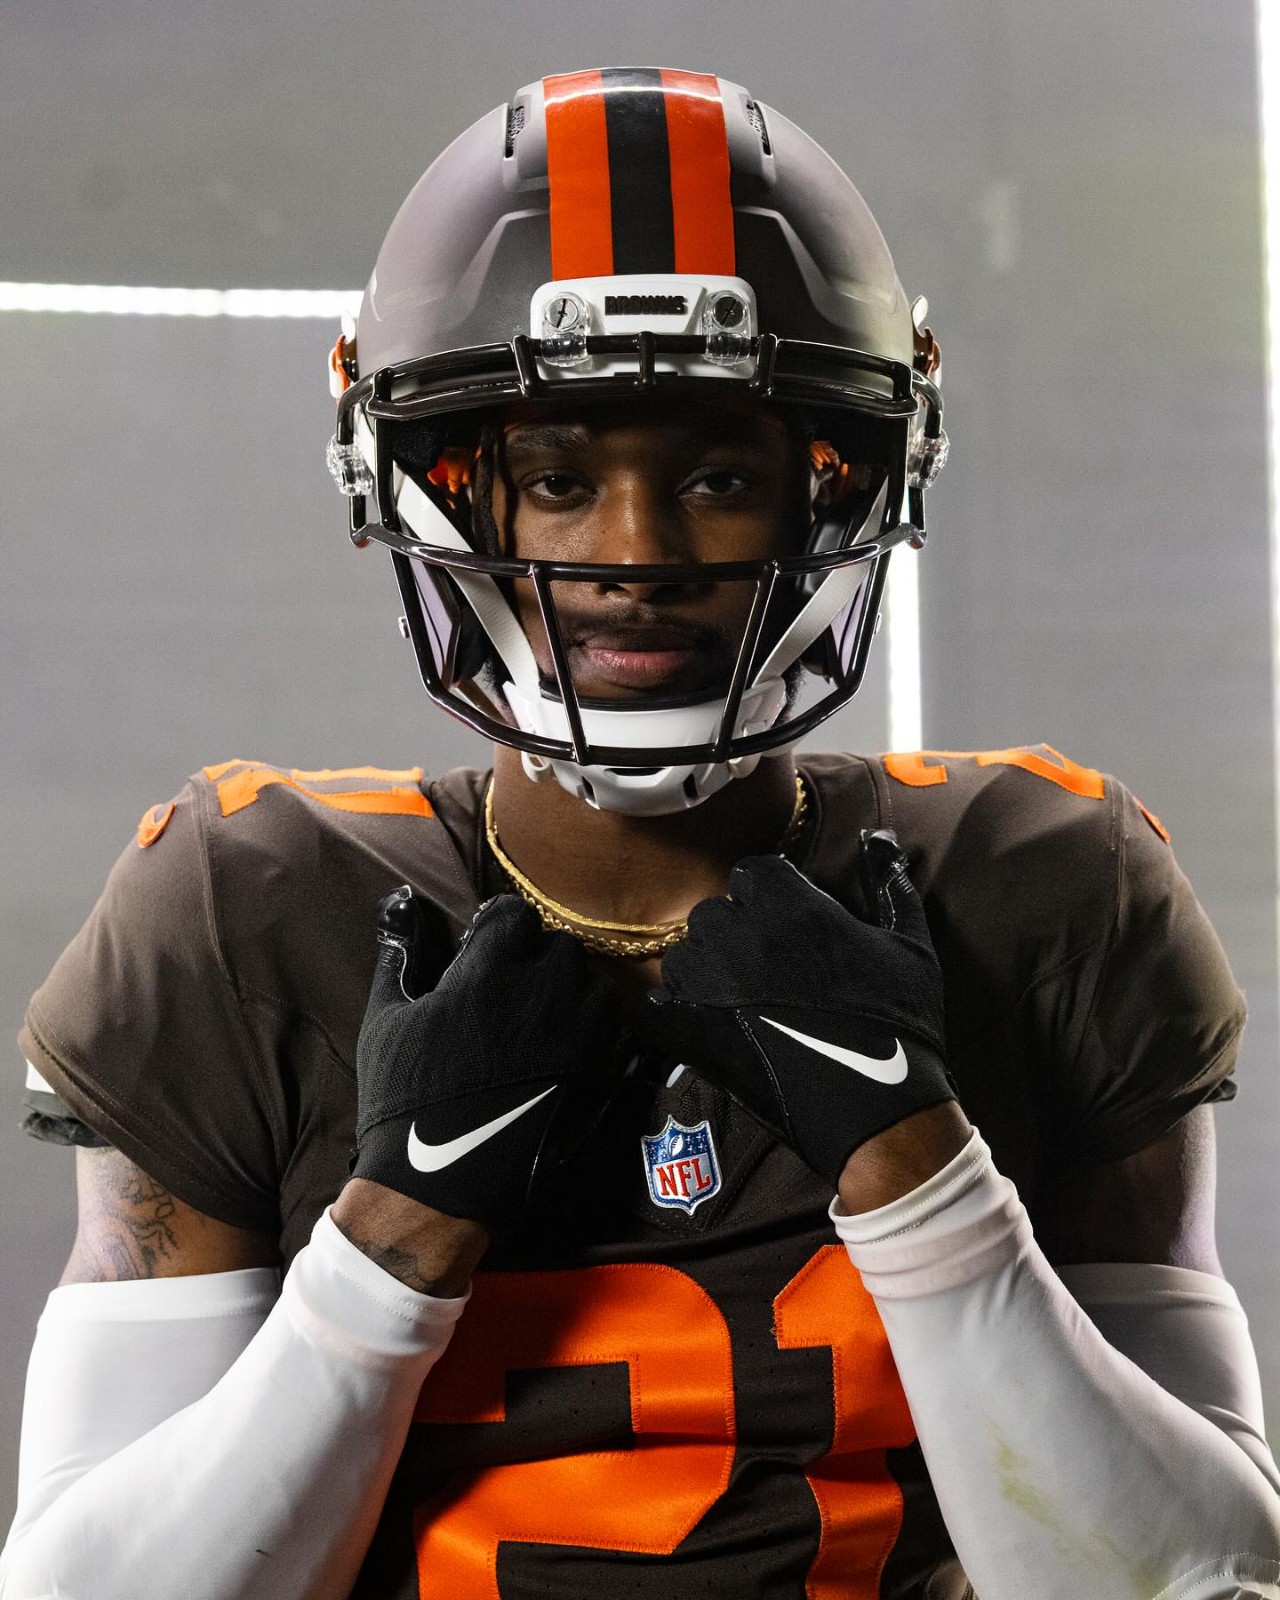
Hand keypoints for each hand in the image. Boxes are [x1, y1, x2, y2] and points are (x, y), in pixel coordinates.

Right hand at [353, 888, 629, 1229]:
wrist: (440, 1186)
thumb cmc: (404, 1099)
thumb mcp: (387, 1019)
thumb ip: (401, 950)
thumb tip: (402, 899)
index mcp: (490, 972)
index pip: (514, 913)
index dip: (495, 928)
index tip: (481, 950)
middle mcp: (545, 994)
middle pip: (557, 946)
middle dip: (534, 959)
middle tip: (506, 992)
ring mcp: (581, 1035)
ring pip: (592, 985)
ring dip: (569, 993)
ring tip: (538, 1022)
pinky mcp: (603, 1073)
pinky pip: (614, 1028)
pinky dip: (594, 1029)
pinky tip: (564, 1050)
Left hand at [650, 835, 955, 1188]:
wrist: (875, 1103)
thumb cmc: (898, 1021)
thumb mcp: (911, 945)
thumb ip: (890, 884)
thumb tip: (880, 839)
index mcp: (786, 902)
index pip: (752, 871)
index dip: (770, 898)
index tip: (788, 925)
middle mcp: (736, 932)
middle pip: (715, 912)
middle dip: (737, 933)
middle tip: (770, 969)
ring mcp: (706, 982)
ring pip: (685, 955)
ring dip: (707, 971)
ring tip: (743, 1002)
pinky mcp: (688, 1029)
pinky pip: (660, 1002)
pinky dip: (678, 1010)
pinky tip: (711, 1025)